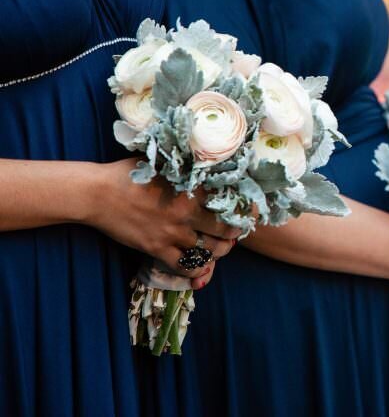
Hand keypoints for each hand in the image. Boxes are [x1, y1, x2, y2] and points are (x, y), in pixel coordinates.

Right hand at [85, 159, 241, 276]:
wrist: (98, 193)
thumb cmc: (129, 174)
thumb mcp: (164, 165)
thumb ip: (185, 169)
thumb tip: (204, 162)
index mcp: (191, 189)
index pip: (229, 202)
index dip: (242, 209)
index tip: (247, 211)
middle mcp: (186, 213)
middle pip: (225, 229)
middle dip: (235, 233)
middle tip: (236, 232)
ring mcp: (172, 233)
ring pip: (208, 250)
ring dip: (219, 251)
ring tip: (221, 248)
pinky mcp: (156, 248)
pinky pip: (184, 265)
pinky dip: (197, 270)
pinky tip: (201, 268)